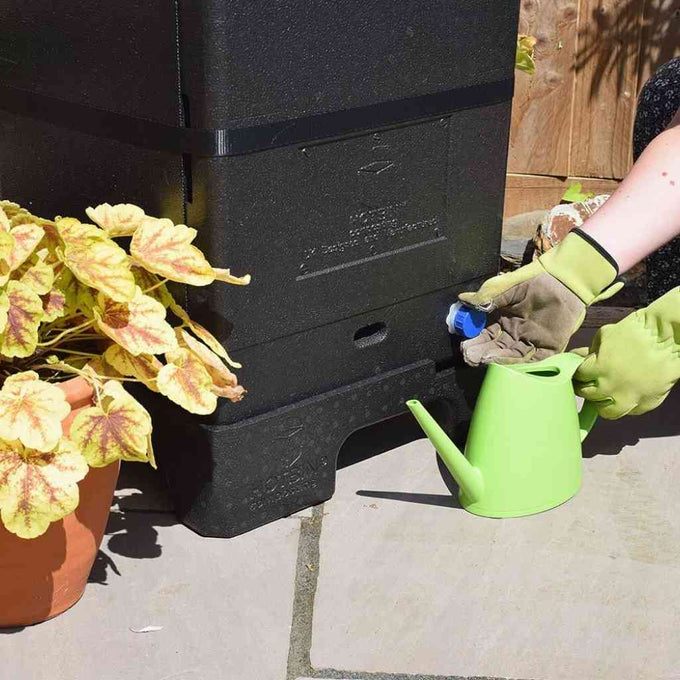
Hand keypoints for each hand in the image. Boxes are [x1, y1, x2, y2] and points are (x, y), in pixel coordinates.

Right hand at [459, 230, 621, 365]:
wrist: (564, 279)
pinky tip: (504, 362)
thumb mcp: (506, 287)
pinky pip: (533, 359)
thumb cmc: (534, 280)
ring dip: (496, 358)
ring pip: (511, 355)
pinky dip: (519, 362)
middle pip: (496, 348)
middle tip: (469, 356)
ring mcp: (532, 341)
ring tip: (482, 358)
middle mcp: (516, 334)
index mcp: (505, 321)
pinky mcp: (549, 347)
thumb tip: (462, 299)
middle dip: (481, 353)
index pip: (486, 335)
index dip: (475, 342)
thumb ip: (486, 296)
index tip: (464, 346)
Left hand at [574, 287, 679, 418]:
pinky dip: (625, 405)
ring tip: (605, 394)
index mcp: (599, 368)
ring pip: (606, 411)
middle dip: (586, 388)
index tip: (579, 373)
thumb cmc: (637, 331)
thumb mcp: (606, 334)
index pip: (578, 378)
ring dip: (603, 403)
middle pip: (588, 395)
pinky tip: (625, 394)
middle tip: (589, 383)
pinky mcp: (647, 403)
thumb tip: (576, 357)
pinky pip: (630, 411)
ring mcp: (630, 397)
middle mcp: (611, 386)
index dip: (577, 374)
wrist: (670, 337)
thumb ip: (589, 350)